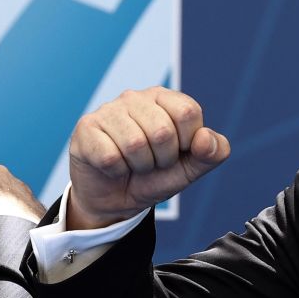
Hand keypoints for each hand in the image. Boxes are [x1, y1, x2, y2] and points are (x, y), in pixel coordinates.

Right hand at [67, 87, 229, 229]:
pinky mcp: (86, 127)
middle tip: (151, 163)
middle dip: (162, 159)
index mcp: (164, 99)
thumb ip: (212, 154)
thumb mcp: (189, 169)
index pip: (188, 112)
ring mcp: (109, 110)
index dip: (186, 143)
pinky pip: (110, 156)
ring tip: (132, 165)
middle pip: (163, 131)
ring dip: (139, 167)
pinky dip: (116, 171)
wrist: (115, 200)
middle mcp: (136, 97)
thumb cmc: (153, 176)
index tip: (176, 152)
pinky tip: (112, 166)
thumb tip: (205, 137)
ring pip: (135, 144)